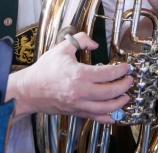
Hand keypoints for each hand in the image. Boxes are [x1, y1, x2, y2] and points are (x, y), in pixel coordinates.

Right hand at [8, 32, 132, 121]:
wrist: (28, 91)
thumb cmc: (44, 71)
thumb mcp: (62, 48)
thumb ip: (80, 40)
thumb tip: (94, 43)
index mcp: (79, 75)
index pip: (107, 74)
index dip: (120, 70)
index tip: (126, 67)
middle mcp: (80, 92)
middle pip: (110, 92)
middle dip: (124, 86)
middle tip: (130, 80)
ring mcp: (78, 104)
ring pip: (105, 108)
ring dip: (119, 103)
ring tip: (126, 96)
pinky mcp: (75, 112)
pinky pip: (95, 117)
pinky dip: (107, 118)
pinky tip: (114, 115)